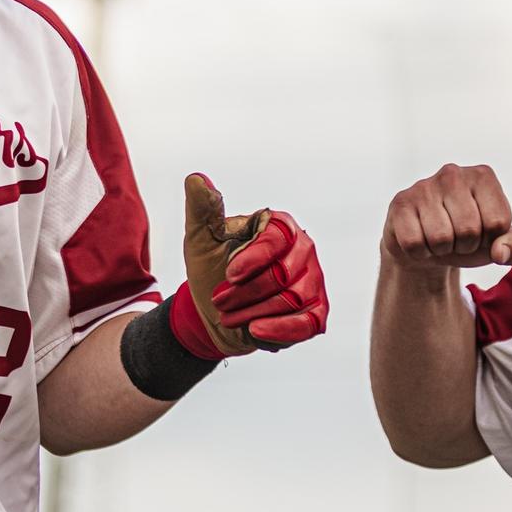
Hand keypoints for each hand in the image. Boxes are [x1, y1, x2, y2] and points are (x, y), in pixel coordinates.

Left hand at [180, 173, 327, 355]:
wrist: (214, 310)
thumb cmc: (211, 266)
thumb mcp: (200, 238)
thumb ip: (202, 209)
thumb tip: (196, 179)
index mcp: (279, 225)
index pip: (278, 238)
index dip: (254, 259)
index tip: (229, 275)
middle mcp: (303, 250)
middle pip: (283, 274)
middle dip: (246, 293)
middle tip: (219, 301)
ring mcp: (313, 281)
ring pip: (291, 301)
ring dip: (254, 312)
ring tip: (228, 316)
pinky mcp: (316, 312)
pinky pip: (306, 324)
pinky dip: (279, 330)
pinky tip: (255, 332)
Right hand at [382, 163, 511, 272]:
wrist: (426, 246)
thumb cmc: (467, 239)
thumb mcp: (497, 244)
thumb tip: (500, 252)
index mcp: (483, 177)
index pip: (499, 222)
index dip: (490, 238)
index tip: (480, 232)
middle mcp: (453, 173)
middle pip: (469, 230)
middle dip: (465, 246)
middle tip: (456, 238)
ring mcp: (423, 186)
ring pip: (441, 238)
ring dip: (442, 250)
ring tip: (439, 238)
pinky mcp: (400, 204)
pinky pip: (414, 243)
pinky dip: (420, 252)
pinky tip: (420, 238)